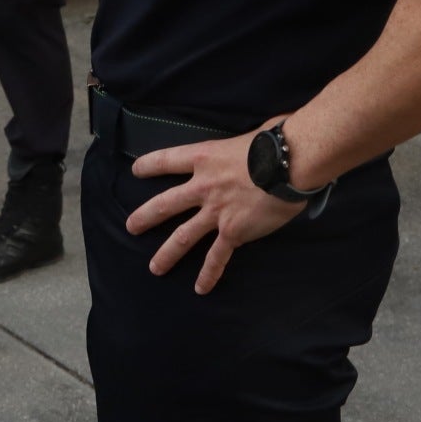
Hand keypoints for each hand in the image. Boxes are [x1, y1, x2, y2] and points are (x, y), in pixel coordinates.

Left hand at [126, 123, 305, 294]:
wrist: (289, 165)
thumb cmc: (274, 142)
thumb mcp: (249, 134)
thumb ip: (244, 143)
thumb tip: (260, 138)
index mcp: (204, 157)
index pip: (167, 160)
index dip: (149, 165)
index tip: (136, 171)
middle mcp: (202, 186)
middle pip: (165, 204)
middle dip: (145, 217)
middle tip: (131, 227)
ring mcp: (215, 212)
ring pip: (183, 236)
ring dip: (167, 254)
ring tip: (155, 267)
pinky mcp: (233, 232)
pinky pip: (217, 257)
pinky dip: (208, 274)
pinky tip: (201, 288)